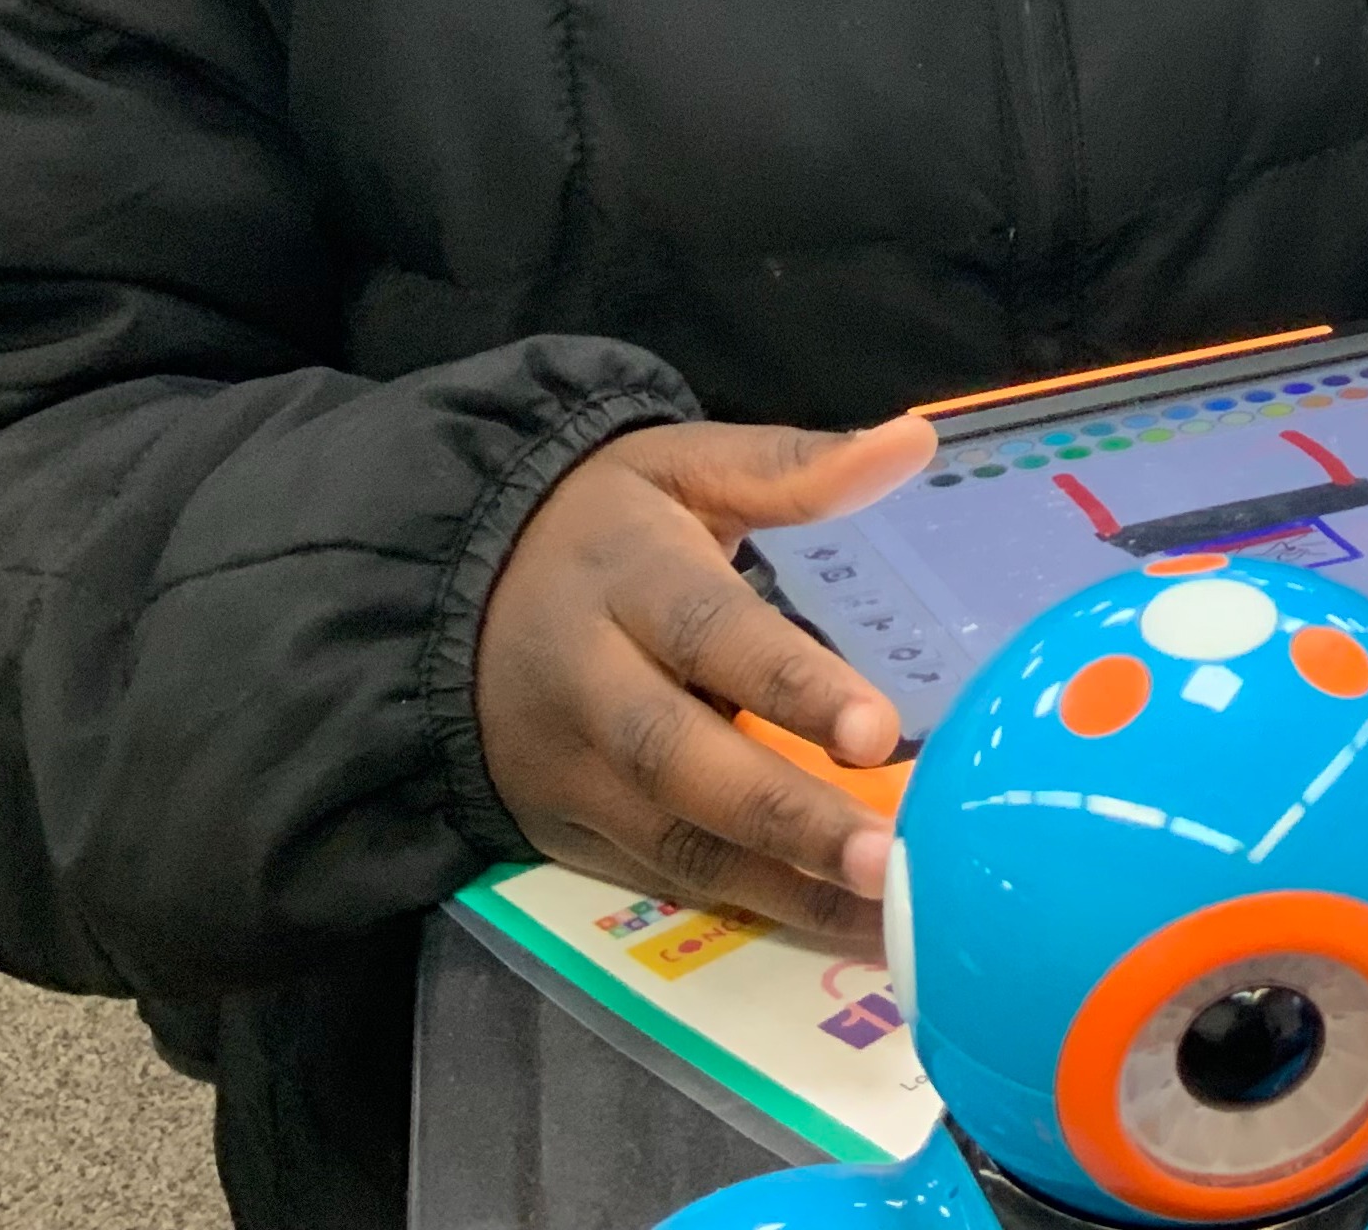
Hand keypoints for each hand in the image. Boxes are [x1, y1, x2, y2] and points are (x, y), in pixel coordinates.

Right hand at [474, 413, 935, 940]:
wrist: (450, 589)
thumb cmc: (603, 523)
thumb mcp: (682, 465)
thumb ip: (793, 467)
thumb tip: (916, 440)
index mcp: (625, 578)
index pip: (709, 635)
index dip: (791, 685)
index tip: (877, 729)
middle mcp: (589, 685)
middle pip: (683, 761)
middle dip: (787, 817)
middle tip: (887, 859)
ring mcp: (569, 770)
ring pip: (672, 842)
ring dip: (781, 888)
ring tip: (886, 916)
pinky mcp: (562, 830)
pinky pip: (656, 878)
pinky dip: (742, 909)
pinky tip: (829, 926)